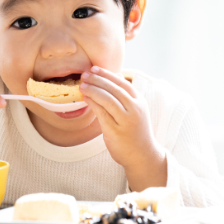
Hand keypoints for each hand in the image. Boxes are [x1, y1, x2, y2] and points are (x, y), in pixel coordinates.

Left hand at [79, 67, 165, 188]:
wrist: (142, 155)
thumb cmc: (135, 131)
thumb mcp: (135, 110)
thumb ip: (125, 97)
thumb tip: (112, 78)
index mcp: (139, 101)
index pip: (122, 82)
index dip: (107, 74)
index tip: (94, 69)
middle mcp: (134, 109)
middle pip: (113, 89)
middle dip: (97, 80)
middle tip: (84, 74)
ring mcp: (126, 120)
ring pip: (107, 99)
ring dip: (93, 90)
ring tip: (82, 85)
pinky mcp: (116, 130)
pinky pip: (101, 113)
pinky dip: (92, 103)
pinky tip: (85, 98)